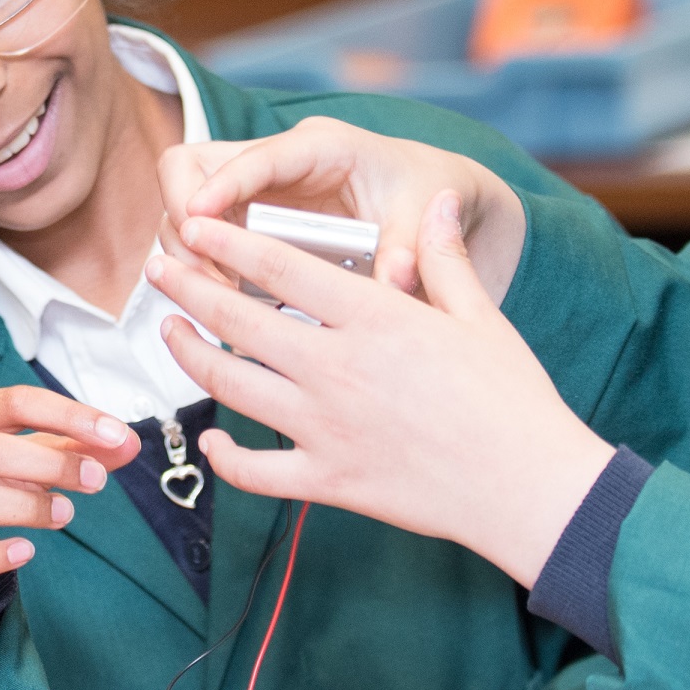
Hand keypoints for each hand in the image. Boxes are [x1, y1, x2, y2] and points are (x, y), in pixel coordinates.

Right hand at [0, 387, 135, 600]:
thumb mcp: (23, 458)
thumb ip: (72, 449)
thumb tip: (127, 443)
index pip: (14, 402)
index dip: (68, 415)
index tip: (115, 434)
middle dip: (49, 464)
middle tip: (96, 482)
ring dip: (25, 507)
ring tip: (65, 515)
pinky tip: (25, 552)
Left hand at [147, 193, 608, 583]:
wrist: (529, 486)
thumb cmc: (512, 397)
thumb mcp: (480, 316)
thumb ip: (443, 257)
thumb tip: (437, 202)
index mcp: (373, 318)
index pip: (279, 266)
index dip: (227, 242)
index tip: (193, 225)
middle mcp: (336, 368)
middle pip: (238, 320)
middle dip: (189, 289)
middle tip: (159, 268)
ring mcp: (325, 428)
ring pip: (231, 386)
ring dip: (190, 357)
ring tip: (170, 333)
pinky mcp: (329, 481)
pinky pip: (256, 471)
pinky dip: (225, 457)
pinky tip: (213, 438)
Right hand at [160, 117, 526, 301]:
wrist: (429, 192)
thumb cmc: (423, 191)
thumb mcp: (422, 217)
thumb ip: (407, 249)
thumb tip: (396, 283)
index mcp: (319, 146)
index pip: (254, 157)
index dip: (220, 186)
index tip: (197, 218)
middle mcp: (276, 159)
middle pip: (190, 169)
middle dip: (183, 220)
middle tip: (201, 273)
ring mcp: (256, 187)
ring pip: (186, 206)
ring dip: (189, 252)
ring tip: (215, 299)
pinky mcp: (249, 216)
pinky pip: (203, 236)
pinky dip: (202, 267)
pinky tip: (223, 304)